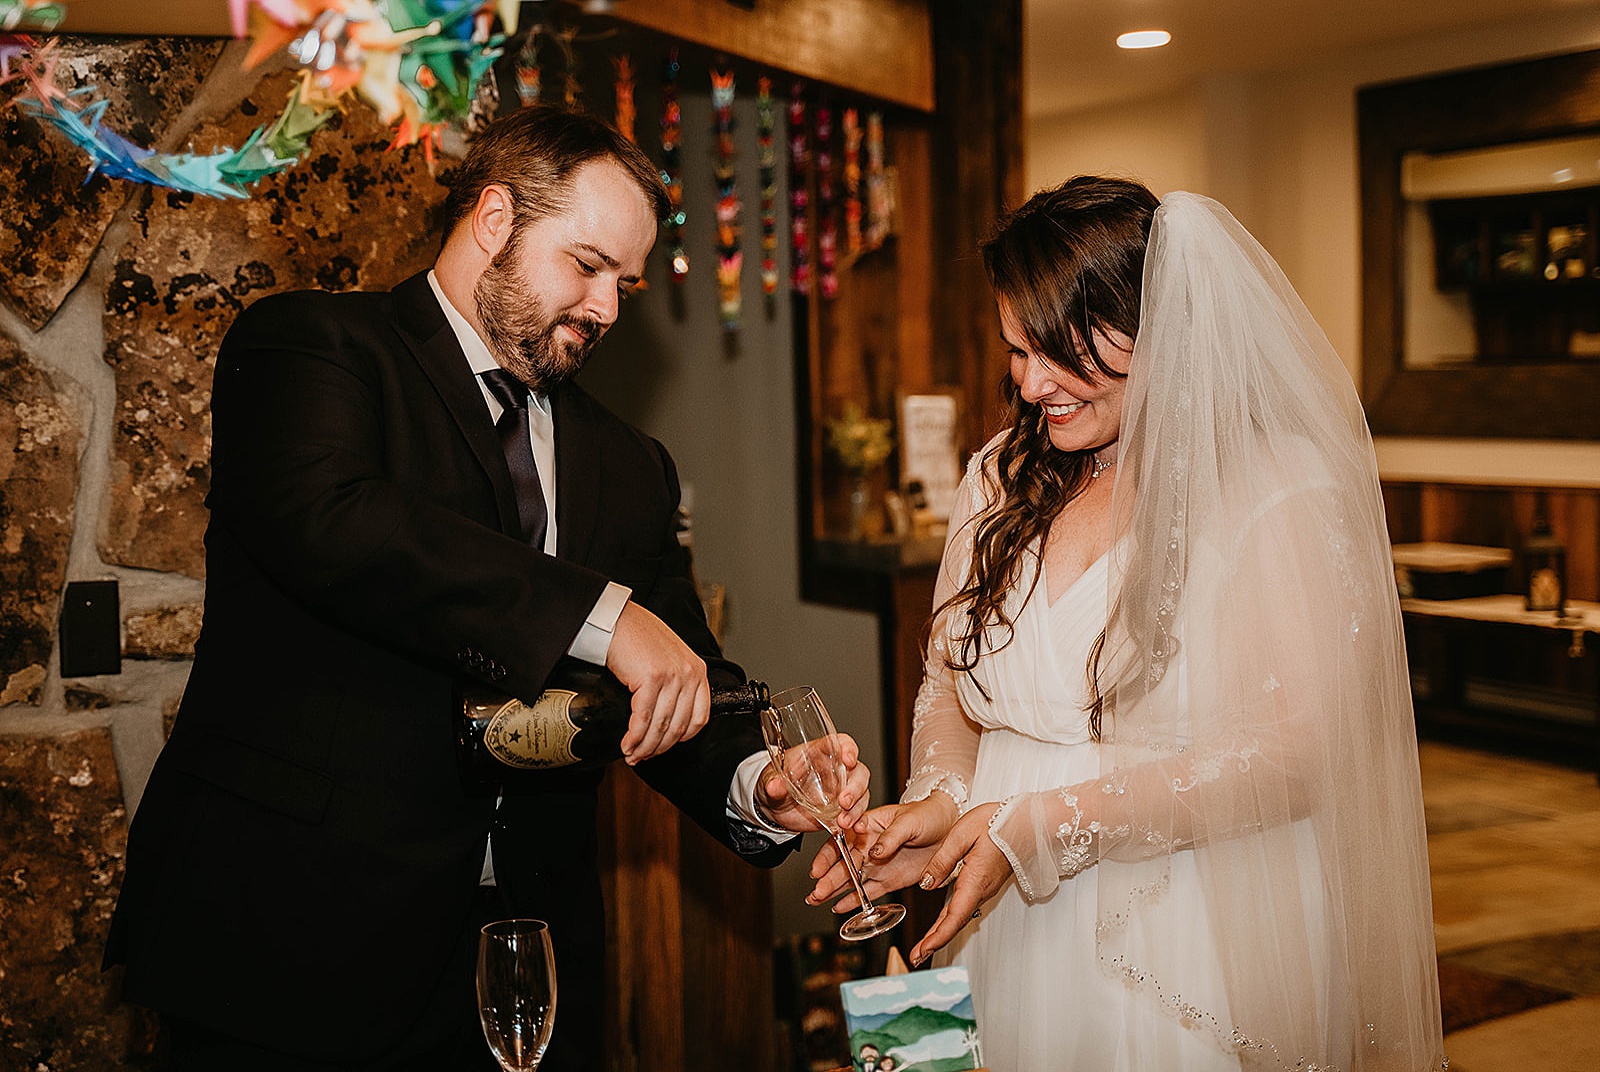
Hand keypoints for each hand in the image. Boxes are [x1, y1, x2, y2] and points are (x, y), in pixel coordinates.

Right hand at [605, 601, 708, 763]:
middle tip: (643, 756)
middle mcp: (690, 673)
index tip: (664, 746)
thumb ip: (675, 682)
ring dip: (644, 747)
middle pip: (679, 727)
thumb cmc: (636, 635)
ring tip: (632, 755)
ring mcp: (672, 676)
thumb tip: (666, 716)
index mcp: (697, 670)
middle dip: (659, 748)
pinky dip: (634, 737)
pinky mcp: (651, 678)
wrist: (615, 618)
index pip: (699, 718)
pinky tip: (626, 744)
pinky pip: (643, 719)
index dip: (680, 739)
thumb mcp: (668, 657)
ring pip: (661, 727)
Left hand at [756, 733, 870, 833]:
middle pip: (858, 770)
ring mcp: (841, 790)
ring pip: (861, 792)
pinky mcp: (842, 809)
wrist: (774, 808)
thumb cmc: (775, 782)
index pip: (840, 743)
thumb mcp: (770, 780)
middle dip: (855, 786)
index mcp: (819, 754)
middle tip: (844, 801)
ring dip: (856, 807)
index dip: (848, 748)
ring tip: (843, 821)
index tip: (847, 759)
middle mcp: (835, 770)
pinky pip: (858, 812)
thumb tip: (774, 786)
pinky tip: (856, 827)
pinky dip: (859, 820)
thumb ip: (773, 783)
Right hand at [806, 795, 957, 912]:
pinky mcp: (889, 879)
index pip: (842, 840)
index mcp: (868, 825)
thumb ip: (891, 837)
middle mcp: (869, 846)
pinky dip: (854, 900)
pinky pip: (869, 891)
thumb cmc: (927, 815)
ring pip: (851, 880)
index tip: (818, 869)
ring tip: (816, 901)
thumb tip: (875, 852)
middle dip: (828, 879)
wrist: (949, 828)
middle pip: (843, 863)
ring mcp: (878, 864)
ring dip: (834, 891)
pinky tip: (839, 907)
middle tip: (816, 892)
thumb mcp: (908, 821)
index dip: (828, 855)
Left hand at [907, 802, 1011, 965]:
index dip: (937, 938)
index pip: (954, 917)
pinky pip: (964, 906)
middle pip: (955, 923)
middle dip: (935, 942)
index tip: (922, 952)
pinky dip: (949, 920)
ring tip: (922, 946)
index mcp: (975, 880)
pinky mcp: (984, 883)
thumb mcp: (961, 834)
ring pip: (959, 916)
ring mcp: (984, 888)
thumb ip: (941, 860)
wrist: (1028, 822)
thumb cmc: (998, 823)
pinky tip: (939, 923)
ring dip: (941, 933)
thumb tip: (926, 884)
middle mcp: (981, 890)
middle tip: (916, 958)